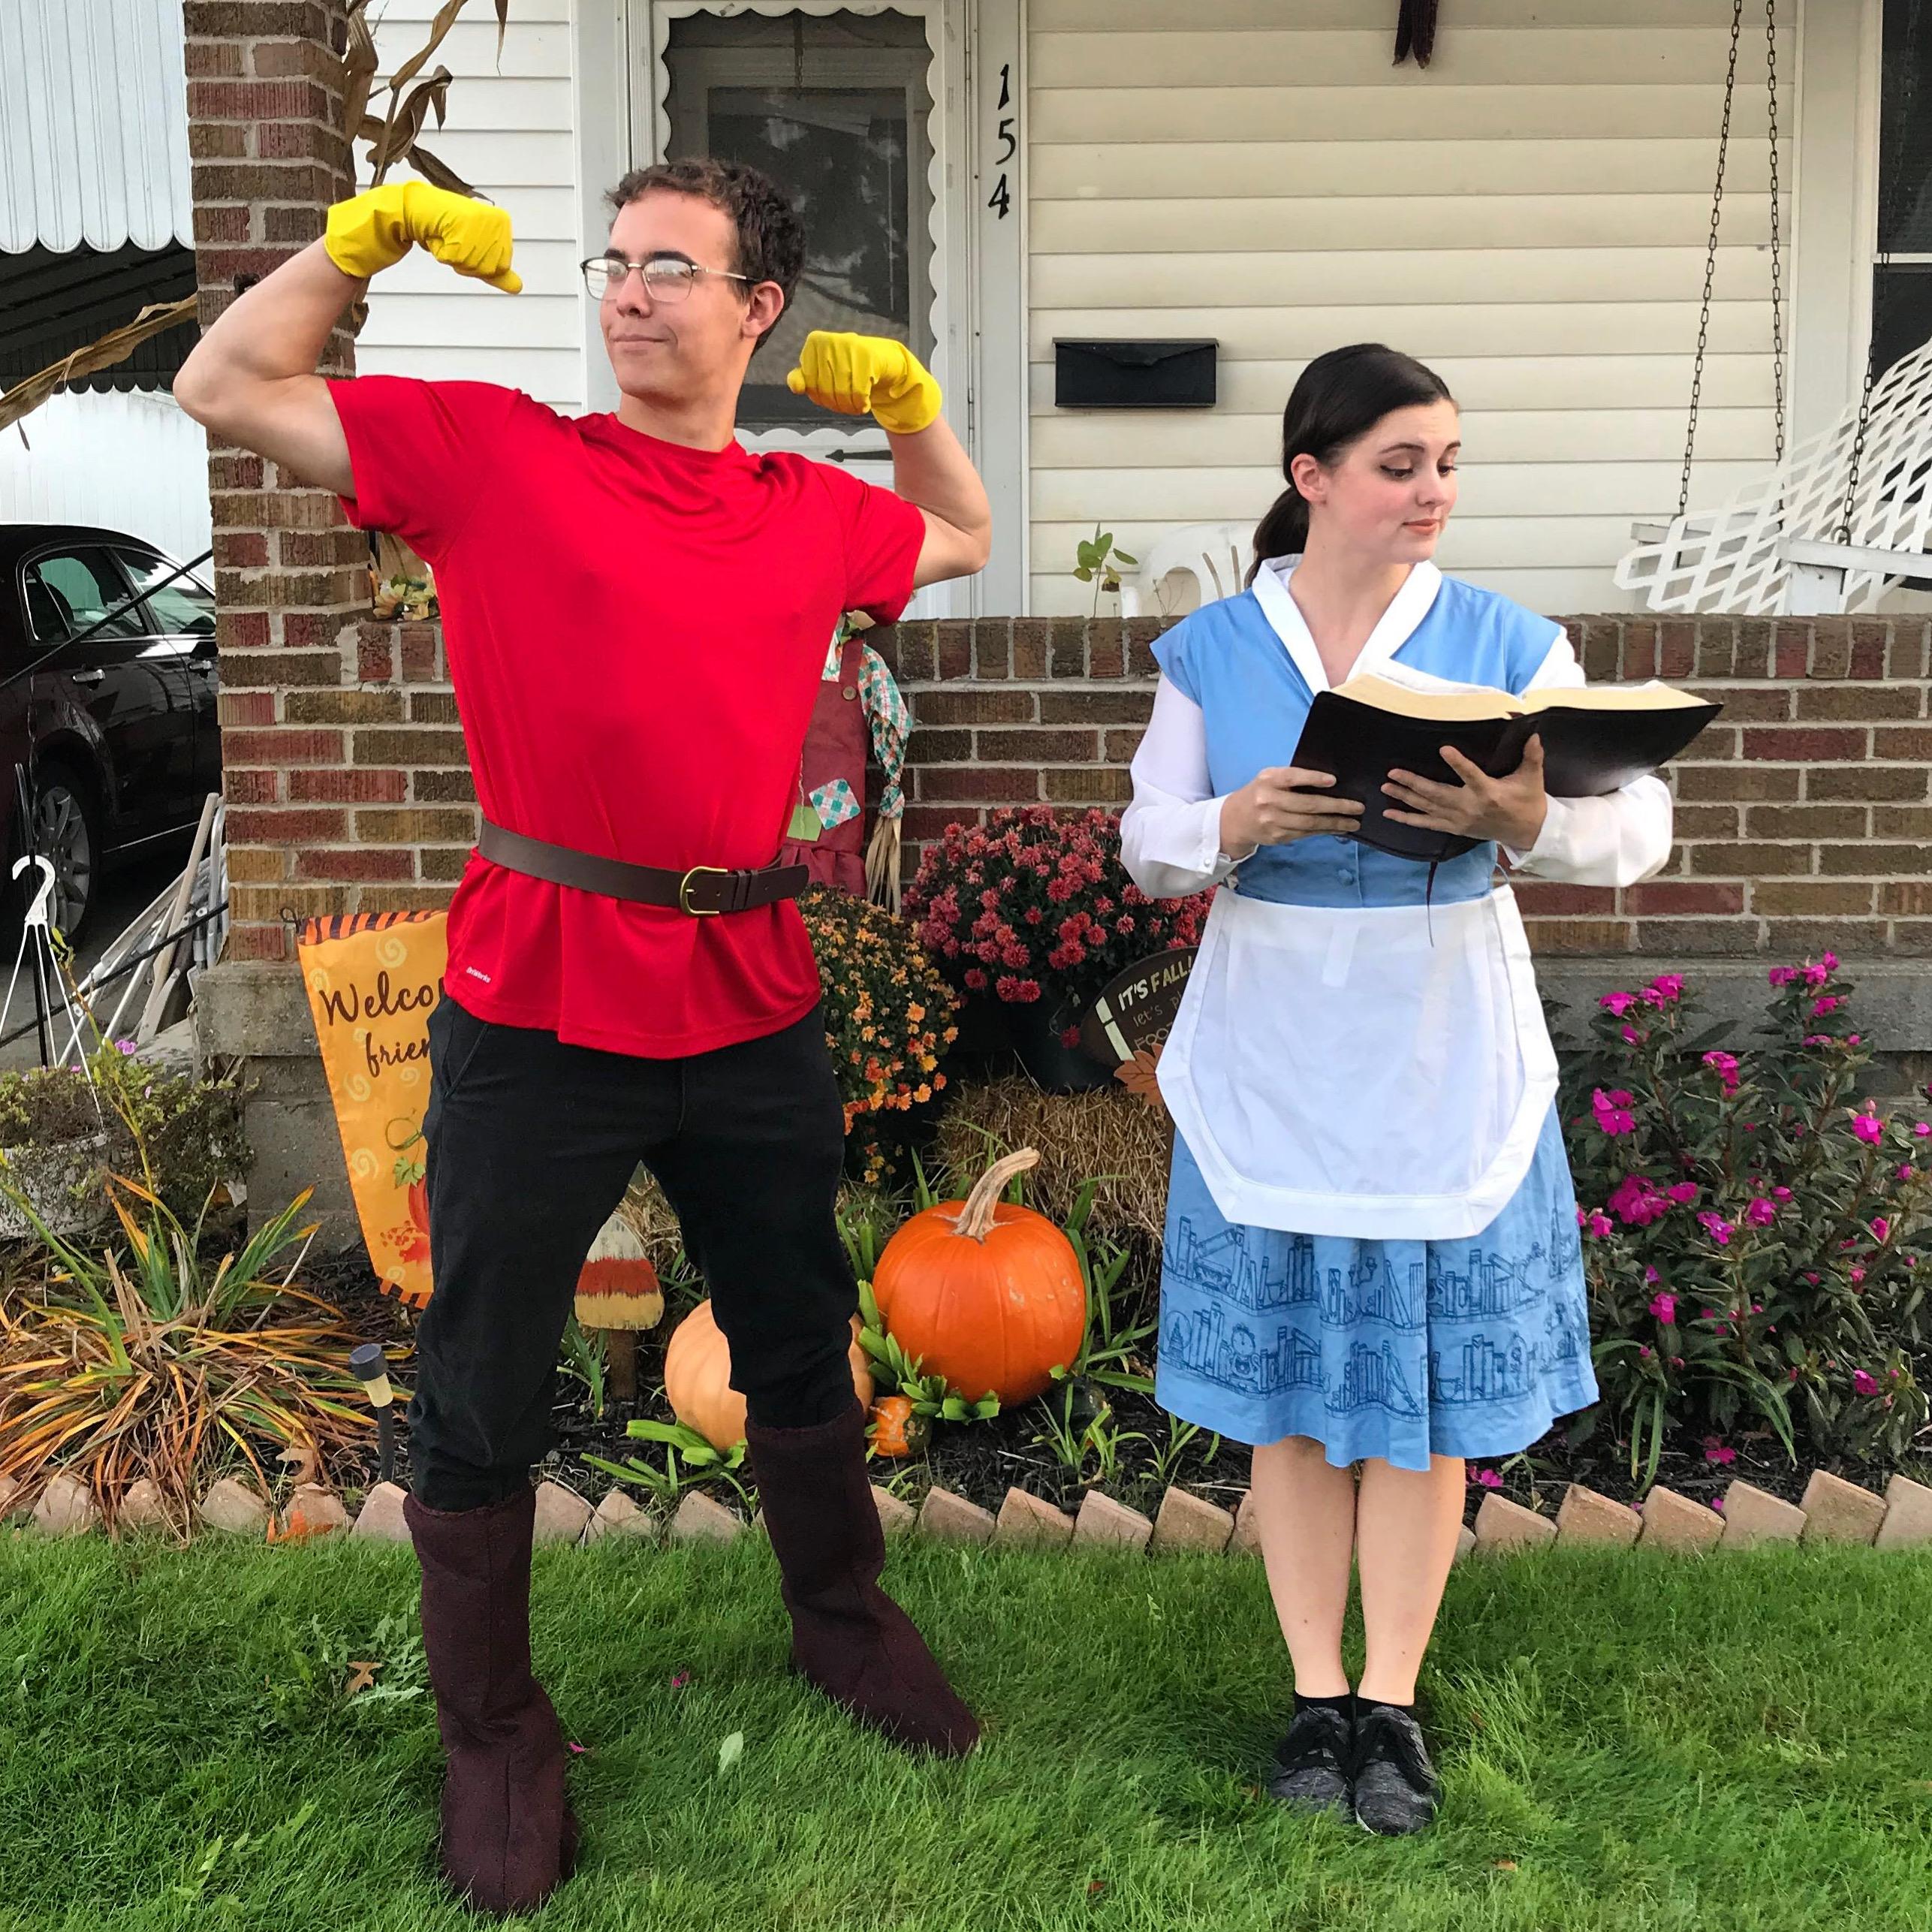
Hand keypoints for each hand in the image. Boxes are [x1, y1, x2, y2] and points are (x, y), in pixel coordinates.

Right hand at [323, 182, 520, 291]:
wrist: (410, 211)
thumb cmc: (442, 230)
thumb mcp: (472, 252)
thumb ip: (495, 271)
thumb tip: (518, 288)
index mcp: (500, 223)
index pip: (501, 266)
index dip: (480, 265)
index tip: (465, 247)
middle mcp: (492, 220)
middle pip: (488, 267)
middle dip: (467, 262)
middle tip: (453, 242)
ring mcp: (475, 221)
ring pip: (473, 263)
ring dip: (454, 257)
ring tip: (445, 238)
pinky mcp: (457, 224)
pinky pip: (455, 257)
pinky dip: (443, 253)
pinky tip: (437, 236)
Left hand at [785, 331, 941, 434]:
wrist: (885, 359)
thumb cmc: (851, 366)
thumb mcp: (824, 370)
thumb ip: (805, 378)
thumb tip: (795, 387)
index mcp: (814, 342)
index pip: (809, 384)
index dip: (819, 398)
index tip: (830, 398)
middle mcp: (829, 341)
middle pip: (825, 390)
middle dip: (836, 405)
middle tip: (846, 406)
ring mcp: (848, 347)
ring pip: (841, 393)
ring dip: (849, 408)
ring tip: (855, 406)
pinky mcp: (867, 357)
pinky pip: (858, 393)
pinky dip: (861, 405)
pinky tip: (865, 403)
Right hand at [1219, 767, 1363, 854]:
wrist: (1235, 819)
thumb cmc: (1260, 793)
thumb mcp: (1269, 778)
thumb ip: (1292, 778)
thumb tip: (1329, 783)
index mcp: (1269, 781)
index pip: (1293, 778)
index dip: (1313, 779)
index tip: (1333, 781)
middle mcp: (1269, 801)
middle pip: (1308, 805)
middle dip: (1336, 806)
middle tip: (1357, 807)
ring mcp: (1273, 822)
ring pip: (1310, 823)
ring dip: (1335, 823)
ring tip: (1353, 822)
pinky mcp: (1278, 837)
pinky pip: (1306, 834)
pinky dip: (1325, 831)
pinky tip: (1338, 828)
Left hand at [1383, 735, 1547, 848]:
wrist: (1527, 832)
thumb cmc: (1528, 801)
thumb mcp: (1532, 778)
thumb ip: (1532, 756)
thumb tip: (1534, 734)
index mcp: (1488, 792)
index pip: (1471, 775)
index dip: (1458, 763)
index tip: (1444, 749)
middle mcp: (1469, 807)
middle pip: (1437, 794)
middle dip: (1413, 783)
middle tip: (1393, 773)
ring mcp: (1459, 819)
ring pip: (1428, 808)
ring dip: (1405, 798)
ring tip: (1386, 787)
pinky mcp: (1454, 828)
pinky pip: (1427, 824)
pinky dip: (1408, 819)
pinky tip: (1390, 814)